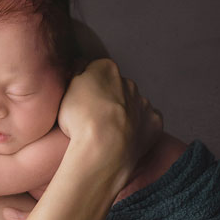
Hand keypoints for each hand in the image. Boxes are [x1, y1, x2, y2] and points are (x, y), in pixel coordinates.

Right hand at [57, 59, 161, 177]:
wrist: (104, 149)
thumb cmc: (80, 121)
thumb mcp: (65, 93)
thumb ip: (76, 77)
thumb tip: (81, 69)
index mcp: (106, 69)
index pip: (96, 71)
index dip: (87, 87)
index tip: (80, 102)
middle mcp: (128, 82)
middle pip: (117, 87)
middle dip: (109, 99)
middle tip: (95, 119)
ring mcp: (144, 102)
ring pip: (134, 104)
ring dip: (125, 114)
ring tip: (110, 133)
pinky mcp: (154, 122)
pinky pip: (148, 122)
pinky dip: (140, 128)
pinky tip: (127, 139)